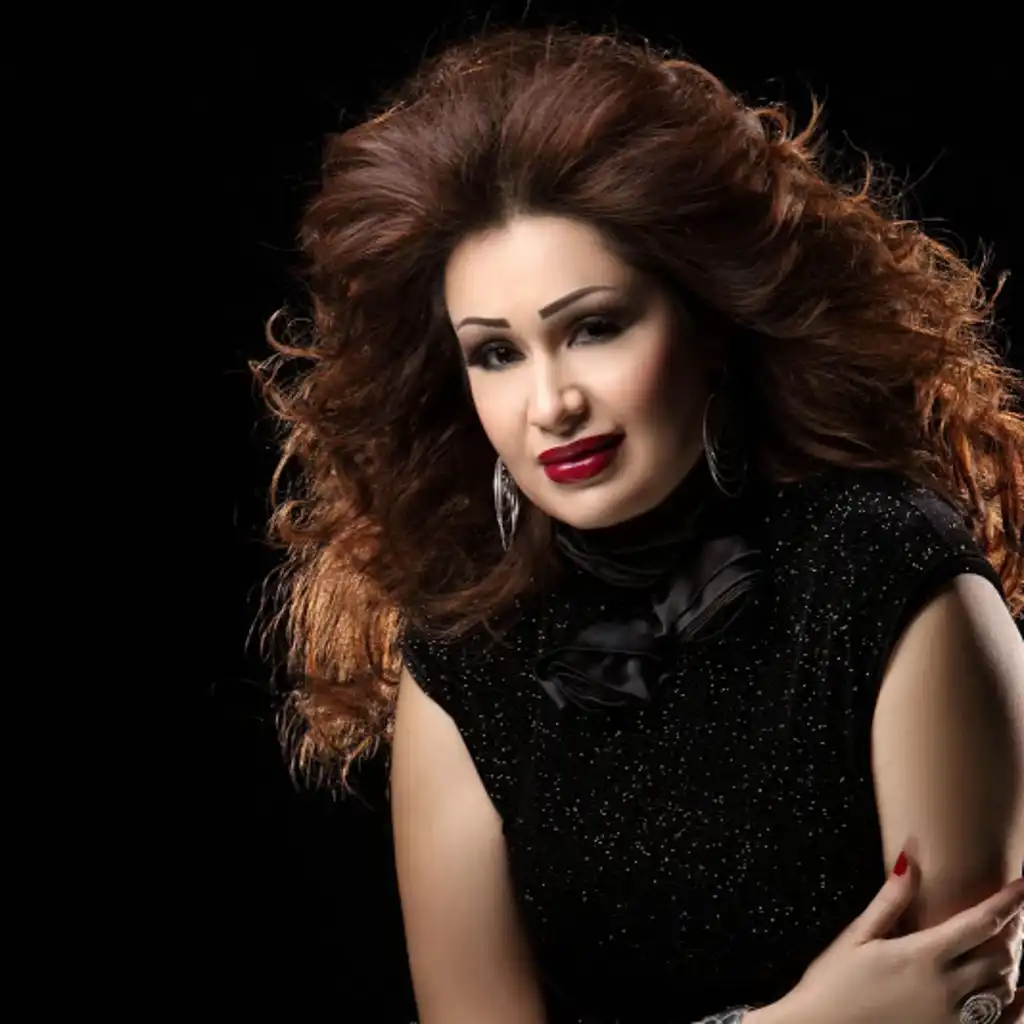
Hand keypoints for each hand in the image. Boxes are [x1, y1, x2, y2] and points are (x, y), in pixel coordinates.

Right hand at [782, 856, 1023, 1023]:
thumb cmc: (834, 982)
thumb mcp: (857, 935)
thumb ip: (891, 899)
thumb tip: (910, 857)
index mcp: (922, 955)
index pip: (981, 922)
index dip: (1009, 901)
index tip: (1022, 883)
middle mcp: (946, 988)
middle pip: (1000, 955)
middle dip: (1012, 930)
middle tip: (1011, 914)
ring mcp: (953, 1019)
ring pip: (1004, 989)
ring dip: (1011, 965)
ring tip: (1007, 946)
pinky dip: (1017, 1006)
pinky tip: (1019, 993)